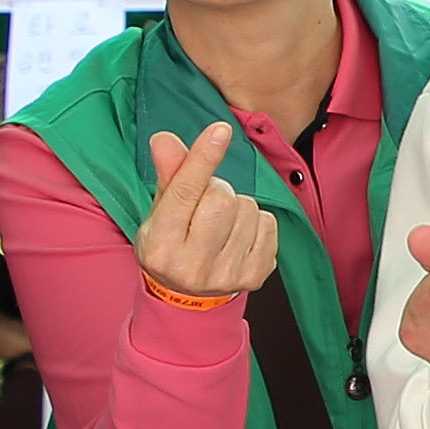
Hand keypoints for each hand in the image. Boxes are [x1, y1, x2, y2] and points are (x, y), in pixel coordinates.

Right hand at [134, 123, 278, 300]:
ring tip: (221, 224)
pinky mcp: (255, 276)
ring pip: (248, 208)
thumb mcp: (160, 213)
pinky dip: (256, 221)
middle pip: (222, 198)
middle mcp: (192, 265)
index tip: (220, 130)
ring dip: (238, 206)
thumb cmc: (172, 246)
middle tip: (206, 205)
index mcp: (161, 246)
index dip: (203, 158)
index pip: (185, 194)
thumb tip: (165, 139)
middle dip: (217, 190)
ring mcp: (226, 274)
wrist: (189, 298)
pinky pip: (269, 224)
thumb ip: (168, 174)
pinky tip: (239, 235)